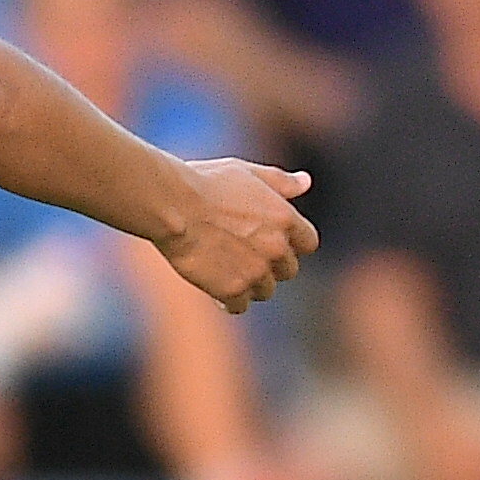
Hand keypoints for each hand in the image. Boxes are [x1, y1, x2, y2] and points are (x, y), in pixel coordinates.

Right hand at [157, 159, 317, 311]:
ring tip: (227, 271)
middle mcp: (277, 248)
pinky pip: (239, 306)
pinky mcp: (232, 289)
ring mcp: (256, 271)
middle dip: (271, 266)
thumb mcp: (246, 172)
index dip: (292, 245)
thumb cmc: (204, 183)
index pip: (308, 243)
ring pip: (265, 290)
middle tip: (244, 257)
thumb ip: (280, 182)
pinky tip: (214, 289)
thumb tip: (306, 182)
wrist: (170, 204)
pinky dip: (228, 301)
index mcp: (286, 218)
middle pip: (288, 270)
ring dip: (250, 284)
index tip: (273, 243)